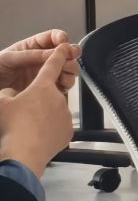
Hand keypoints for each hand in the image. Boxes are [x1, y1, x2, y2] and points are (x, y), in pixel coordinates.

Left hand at [0, 31, 76, 94]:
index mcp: (31, 48)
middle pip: (64, 52)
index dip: (60, 38)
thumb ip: (29, 55)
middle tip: (69, 59)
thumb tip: (52, 52)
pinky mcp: (45, 89)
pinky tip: (61, 86)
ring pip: (67, 68)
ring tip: (64, 75)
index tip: (63, 42)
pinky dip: (65, 85)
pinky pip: (62, 85)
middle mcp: (41, 60)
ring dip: (70, 70)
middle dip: (70, 55)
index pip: (51, 37)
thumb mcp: (8, 59)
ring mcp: (44, 74)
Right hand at [0, 48, 75, 176]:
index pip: (52, 64)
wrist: (24, 153)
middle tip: (26, 112)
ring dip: (45, 116)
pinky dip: (50, 131)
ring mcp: (65, 115)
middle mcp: (59, 97)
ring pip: (55, 111)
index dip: (57, 53)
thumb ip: (7, 92)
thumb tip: (11, 92)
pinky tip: (37, 137)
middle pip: (51, 93)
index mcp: (42, 86)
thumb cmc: (11, 126)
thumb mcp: (1, 103)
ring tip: (29, 128)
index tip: (63, 46)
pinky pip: (59, 127)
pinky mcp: (68, 131)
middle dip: (41, 100)